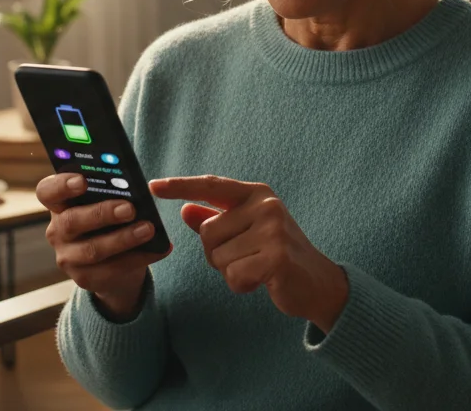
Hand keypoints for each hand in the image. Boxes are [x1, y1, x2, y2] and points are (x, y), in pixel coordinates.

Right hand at [35, 173, 169, 319]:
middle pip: (72, 221)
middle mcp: (57, 230)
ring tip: (149, 229)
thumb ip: (111, 192)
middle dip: (102, 213)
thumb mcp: (107, 203)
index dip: (61, 185)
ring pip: (93, 249)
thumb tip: (132, 184)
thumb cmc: (111, 222)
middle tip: (129, 208)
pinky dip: (140, 257)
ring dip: (124, 238)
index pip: (47, 191)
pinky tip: (160, 248)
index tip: (83, 180)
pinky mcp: (85, 278)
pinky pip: (112, 269)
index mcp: (59, 204)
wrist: (114, 265)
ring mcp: (68, 257)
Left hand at [149, 175, 348, 332]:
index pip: (212, 185)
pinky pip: (233, 276)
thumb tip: (185, 210)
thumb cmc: (277, 254)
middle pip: (207, 233)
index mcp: (257, 194)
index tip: (153, 186)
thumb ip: (217, 219)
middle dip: (217, 255)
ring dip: (231, 272)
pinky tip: (262, 281)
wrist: (317, 283)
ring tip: (257, 268)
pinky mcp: (276, 257)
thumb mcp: (248, 231)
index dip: (181, 186)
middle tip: (247, 258)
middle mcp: (266, 206)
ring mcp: (273, 230)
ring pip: (218, 258)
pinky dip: (241, 285)